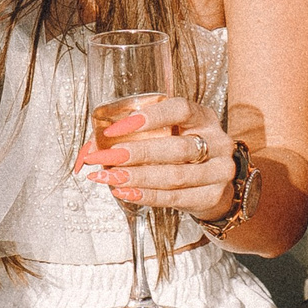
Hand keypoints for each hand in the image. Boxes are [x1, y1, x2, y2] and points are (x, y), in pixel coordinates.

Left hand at [74, 95, 238, 219]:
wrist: (214, 181)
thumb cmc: (182, 151)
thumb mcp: (165, 133)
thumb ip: (130, 134)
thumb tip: (89, 147)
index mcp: (203, 117)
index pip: (180, 109)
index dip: (150, 116)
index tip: (116, 128)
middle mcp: (216, 141)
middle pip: (177, 148)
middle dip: (137, 153)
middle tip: (107, 157)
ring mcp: (219, 170)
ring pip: (175, 175)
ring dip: (138, 177)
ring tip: (111, 177)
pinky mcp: (212, 195)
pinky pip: (176, 197)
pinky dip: (147, 196)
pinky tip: (126, 192)